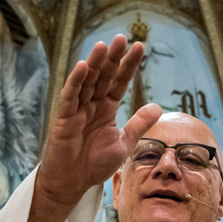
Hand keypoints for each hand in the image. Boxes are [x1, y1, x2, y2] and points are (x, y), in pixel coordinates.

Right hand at [37, 35, 160, 208]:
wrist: (73, 183)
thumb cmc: (95, 163)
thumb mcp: (124, 143)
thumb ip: (139, 124)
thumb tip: (158, 106)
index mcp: (106, 108)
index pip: (119, 81)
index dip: (129, 65)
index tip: (139, 47)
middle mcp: (92, 104)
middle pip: (103, 76)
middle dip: (112, 57)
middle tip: (122, 38)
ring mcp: (77, 109)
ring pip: (86, 82)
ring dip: (94, 63)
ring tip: (103, 46)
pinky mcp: (64, 118)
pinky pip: (70, 97)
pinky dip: (75, 82)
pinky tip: (82, 67)